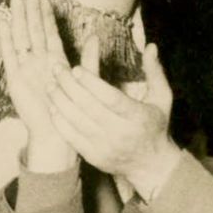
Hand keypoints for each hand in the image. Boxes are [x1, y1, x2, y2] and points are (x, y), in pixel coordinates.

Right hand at [0, 0, 77, 172]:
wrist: (55, 132)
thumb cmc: (70, 108)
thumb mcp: (83, 79)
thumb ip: (88, 58)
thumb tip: (95, 35)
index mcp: (54, 60)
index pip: (49, 32)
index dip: (45, 15)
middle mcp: (38, 61)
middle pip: (32, 29)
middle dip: (29, 9)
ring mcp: (25, 68)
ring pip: (21, 37)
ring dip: (18, 18)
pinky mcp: (15, 78)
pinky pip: (9, 54)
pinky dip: (5, 39)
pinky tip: (2, 23)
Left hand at [47, 42, 181, 199]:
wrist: (150, 165)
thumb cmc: (154, 126)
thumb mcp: (162, 98)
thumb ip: (155, 71)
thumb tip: (151, 46)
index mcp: (138, 117)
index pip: (111, 98)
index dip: (91, 83)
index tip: (76, 68)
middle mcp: (121, 133)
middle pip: (89, 107)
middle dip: (69, 85)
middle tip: (56, 68)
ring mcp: (106, 146)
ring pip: (77, 121)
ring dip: (60, 101)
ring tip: (50, 84)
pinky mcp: (94, 156)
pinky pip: (72, 137)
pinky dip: (60, 121)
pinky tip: (53, 106)